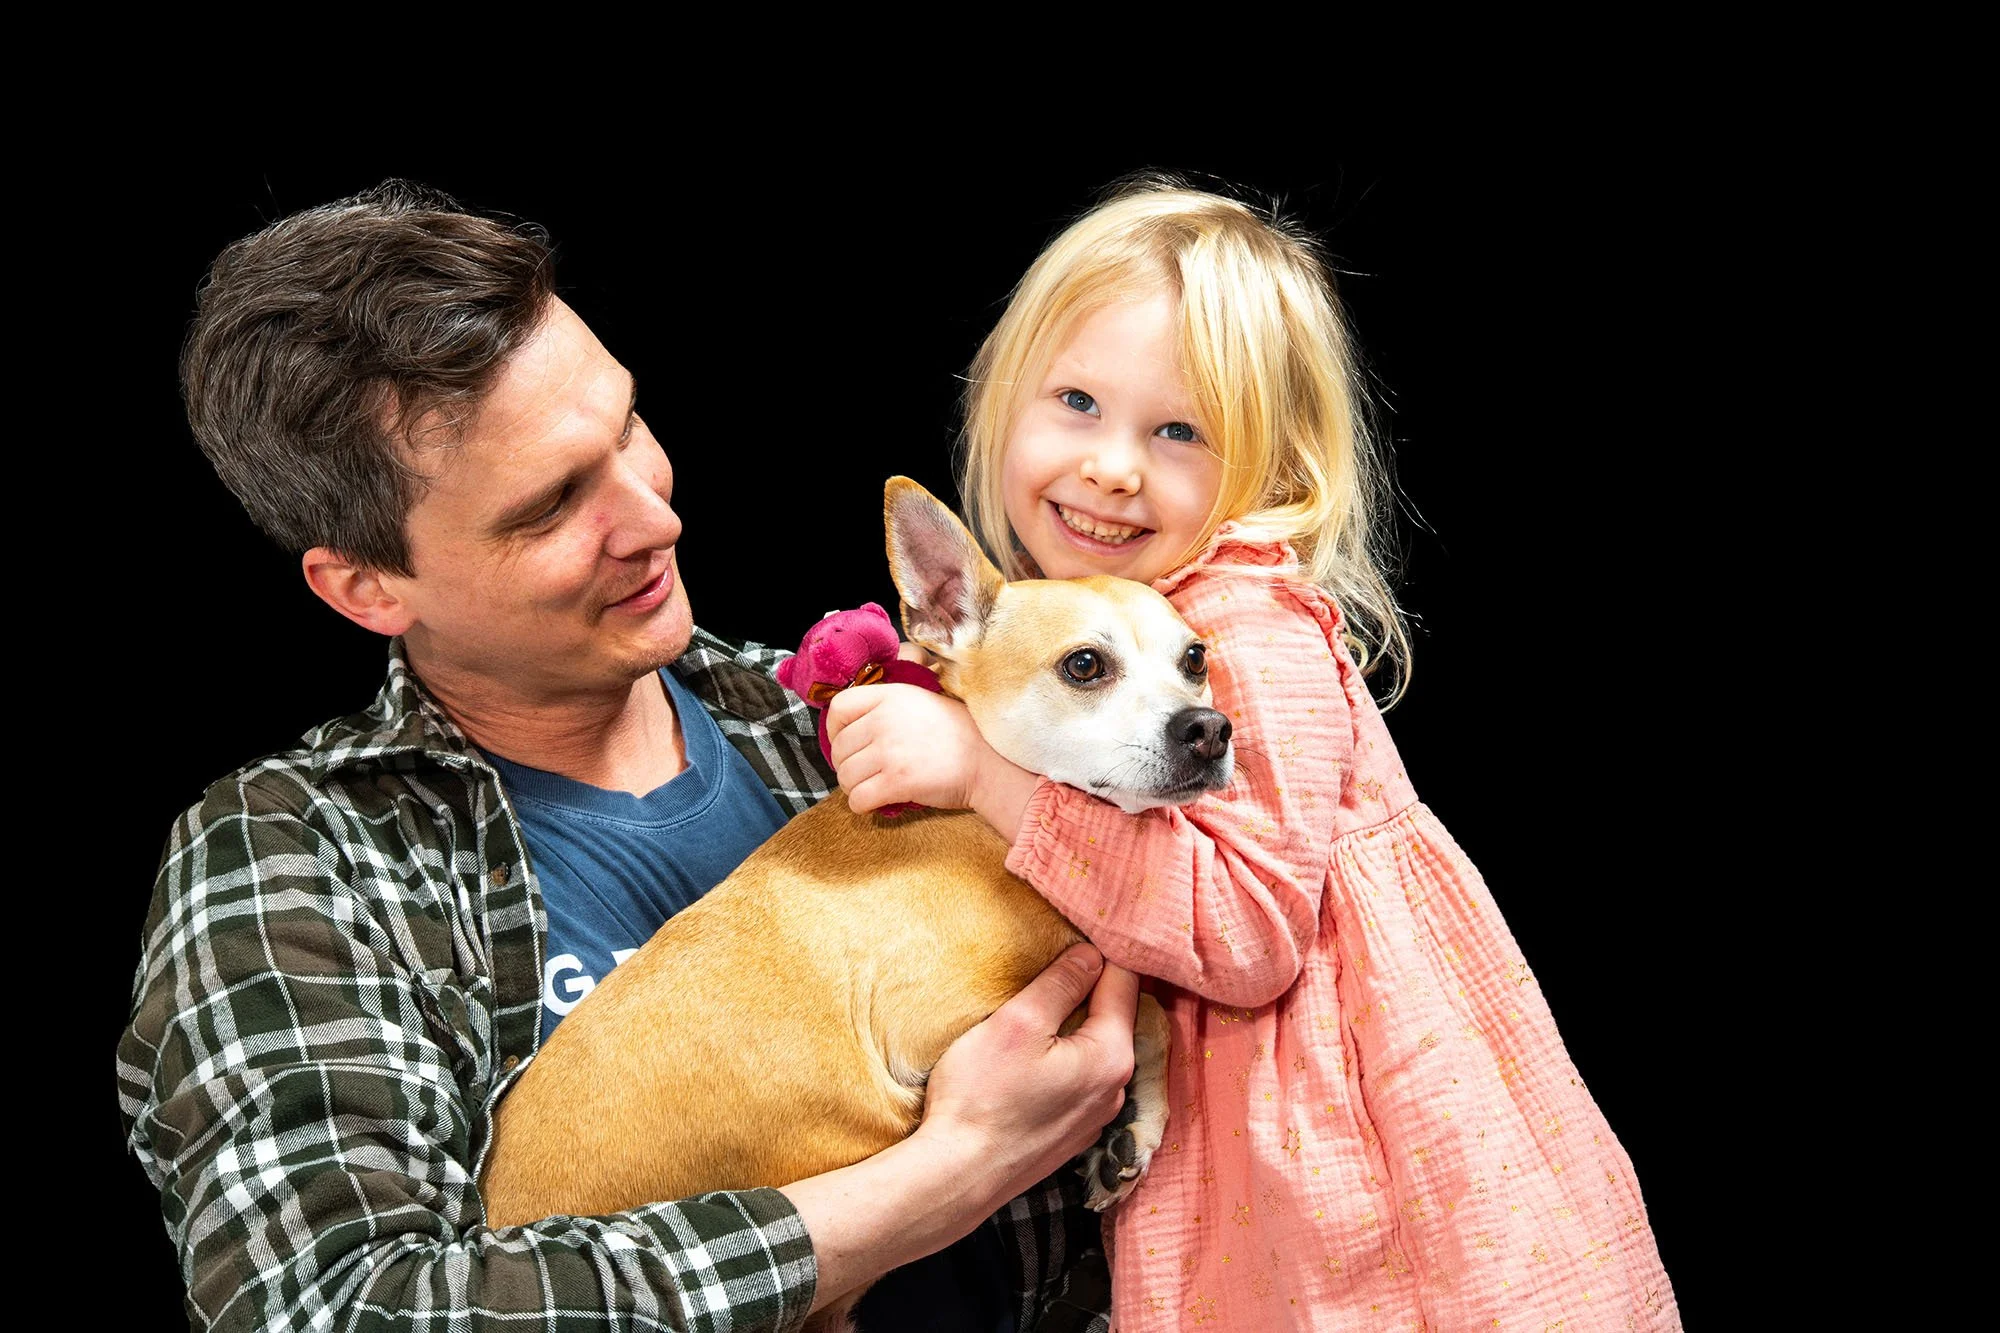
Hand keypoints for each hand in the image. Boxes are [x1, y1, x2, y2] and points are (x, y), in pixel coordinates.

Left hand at [826, 683, 991, 812]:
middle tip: (866, 772)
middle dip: (848, 764)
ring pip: (845, 776)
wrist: (986, 761)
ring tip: (873, 787)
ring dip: (855, 787)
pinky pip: (857, 799)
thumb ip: (887, 706)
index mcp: (890, 696)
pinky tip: (878, 802)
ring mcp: (889, 752)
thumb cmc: (958, 733)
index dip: (834, 728)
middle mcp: (884, 721)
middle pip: (839, 748)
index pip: (839, 707)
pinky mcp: (896, 782)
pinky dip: (862, 805)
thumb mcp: (921, 701)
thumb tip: (854, 724)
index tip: (846, 741)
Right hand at [912, 945, 1138, 1208]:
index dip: (1101, 952)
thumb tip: (1091, 954)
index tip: (1077, 932)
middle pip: (1114, 1018)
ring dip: (1076, 1028)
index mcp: (1111, 1055)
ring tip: (1041, 1010)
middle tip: (1056, 962)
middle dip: (1090, 989)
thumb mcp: (1019, 1023)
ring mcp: (1096, 1118)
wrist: (957, 1177)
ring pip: (1096, 1051)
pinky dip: (1066, 1062)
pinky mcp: (1072, 1135)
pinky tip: (1034, 1060)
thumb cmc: (982, 1097)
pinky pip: (1081, 1082)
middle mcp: (1117, 1089)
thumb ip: (1062, 983)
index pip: (1123, 982)